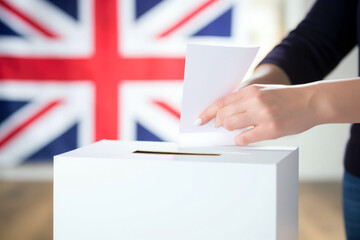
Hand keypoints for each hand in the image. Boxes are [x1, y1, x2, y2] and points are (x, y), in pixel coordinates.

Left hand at [197, 84, 318, 144]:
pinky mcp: (270, 128)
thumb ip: (245, 99)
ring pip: (230, 125)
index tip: (199, 119)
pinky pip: (244, 138)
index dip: (207, 112)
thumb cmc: (287, 98)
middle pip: (223, 114)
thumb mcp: (263, 92)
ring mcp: (262, 114)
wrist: (312, 101)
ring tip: (233, 131)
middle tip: (218, 127)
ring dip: (227, 130)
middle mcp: (254, 100)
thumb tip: (225, 113)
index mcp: (251, 90)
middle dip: (216, 123)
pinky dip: (240, 140)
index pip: (221, 102)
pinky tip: (243, 138)